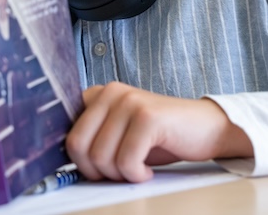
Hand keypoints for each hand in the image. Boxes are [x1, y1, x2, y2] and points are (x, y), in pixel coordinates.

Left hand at [66, 82, 251, 182]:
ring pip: (101, 157)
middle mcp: (112, 92)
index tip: (100, 167)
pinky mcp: (148, 117)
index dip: (79, 160)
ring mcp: (130, 101)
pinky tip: (148, 170)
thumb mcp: (120, 132)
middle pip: (78, 147)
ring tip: (138, 168)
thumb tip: (61, 160)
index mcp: (100, 94)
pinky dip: (136, 175)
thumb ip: (93, 135)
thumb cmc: (162, 137)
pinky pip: (126, 161)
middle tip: (120, 172)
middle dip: (97, 170)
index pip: (67, 134)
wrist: (206, 129)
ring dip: (120, 175)